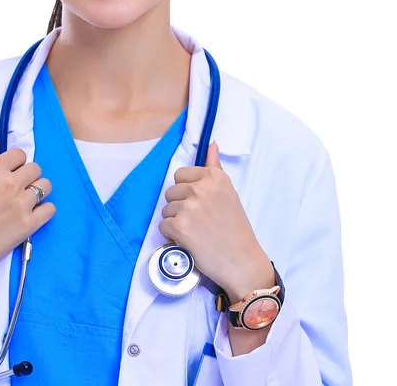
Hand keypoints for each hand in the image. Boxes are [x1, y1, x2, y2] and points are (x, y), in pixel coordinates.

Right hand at [0, 138, 55, 281]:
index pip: (20, 154)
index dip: (17, 163)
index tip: (12, 172)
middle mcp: (10, 182)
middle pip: (36, 168)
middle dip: (29, 176)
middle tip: (19, 188)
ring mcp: (21, 203)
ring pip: (46, 186)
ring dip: (39, 191)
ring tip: (27, 201)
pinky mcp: (28, 224)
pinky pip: (50, 209)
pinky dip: (44, 210)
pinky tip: (34, 214)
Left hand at [158, 141, 272, 299]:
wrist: (242, 261)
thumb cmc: (236, 228)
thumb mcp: (229, 192)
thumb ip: (215, 168)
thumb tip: (212, 144)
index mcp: (214, 177)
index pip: (180, 175)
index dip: (186, 191)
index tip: (200, 203)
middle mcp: (201, 188)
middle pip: (171, 192)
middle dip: (180, 206)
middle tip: (198, 220)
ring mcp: (189, 207)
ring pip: (166, 209)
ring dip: (176, 221)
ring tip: (195, 231)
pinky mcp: (179, 226)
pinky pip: (163, 225)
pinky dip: (172, 235)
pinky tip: (188, 240)